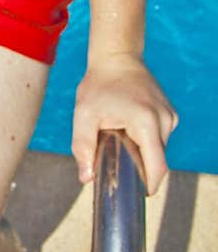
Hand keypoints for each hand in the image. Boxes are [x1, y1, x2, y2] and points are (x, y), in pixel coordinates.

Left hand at [72, 56, 177, 195]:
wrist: (116, 57)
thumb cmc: (98, 86)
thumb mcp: (83, 115)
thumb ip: (82, 147)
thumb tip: (86, 179)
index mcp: (146, 122)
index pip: (157, 167)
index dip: (149, 185)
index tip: (135, 194)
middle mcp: (164, 119)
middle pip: (157, 160)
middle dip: (140, 167)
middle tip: (117, 165)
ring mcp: (169, 115)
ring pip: (159, 149)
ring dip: (142, 151)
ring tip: (120, 139)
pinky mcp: (169, 113)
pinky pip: (159, 137)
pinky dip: (146, 140)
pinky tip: (128, 128)